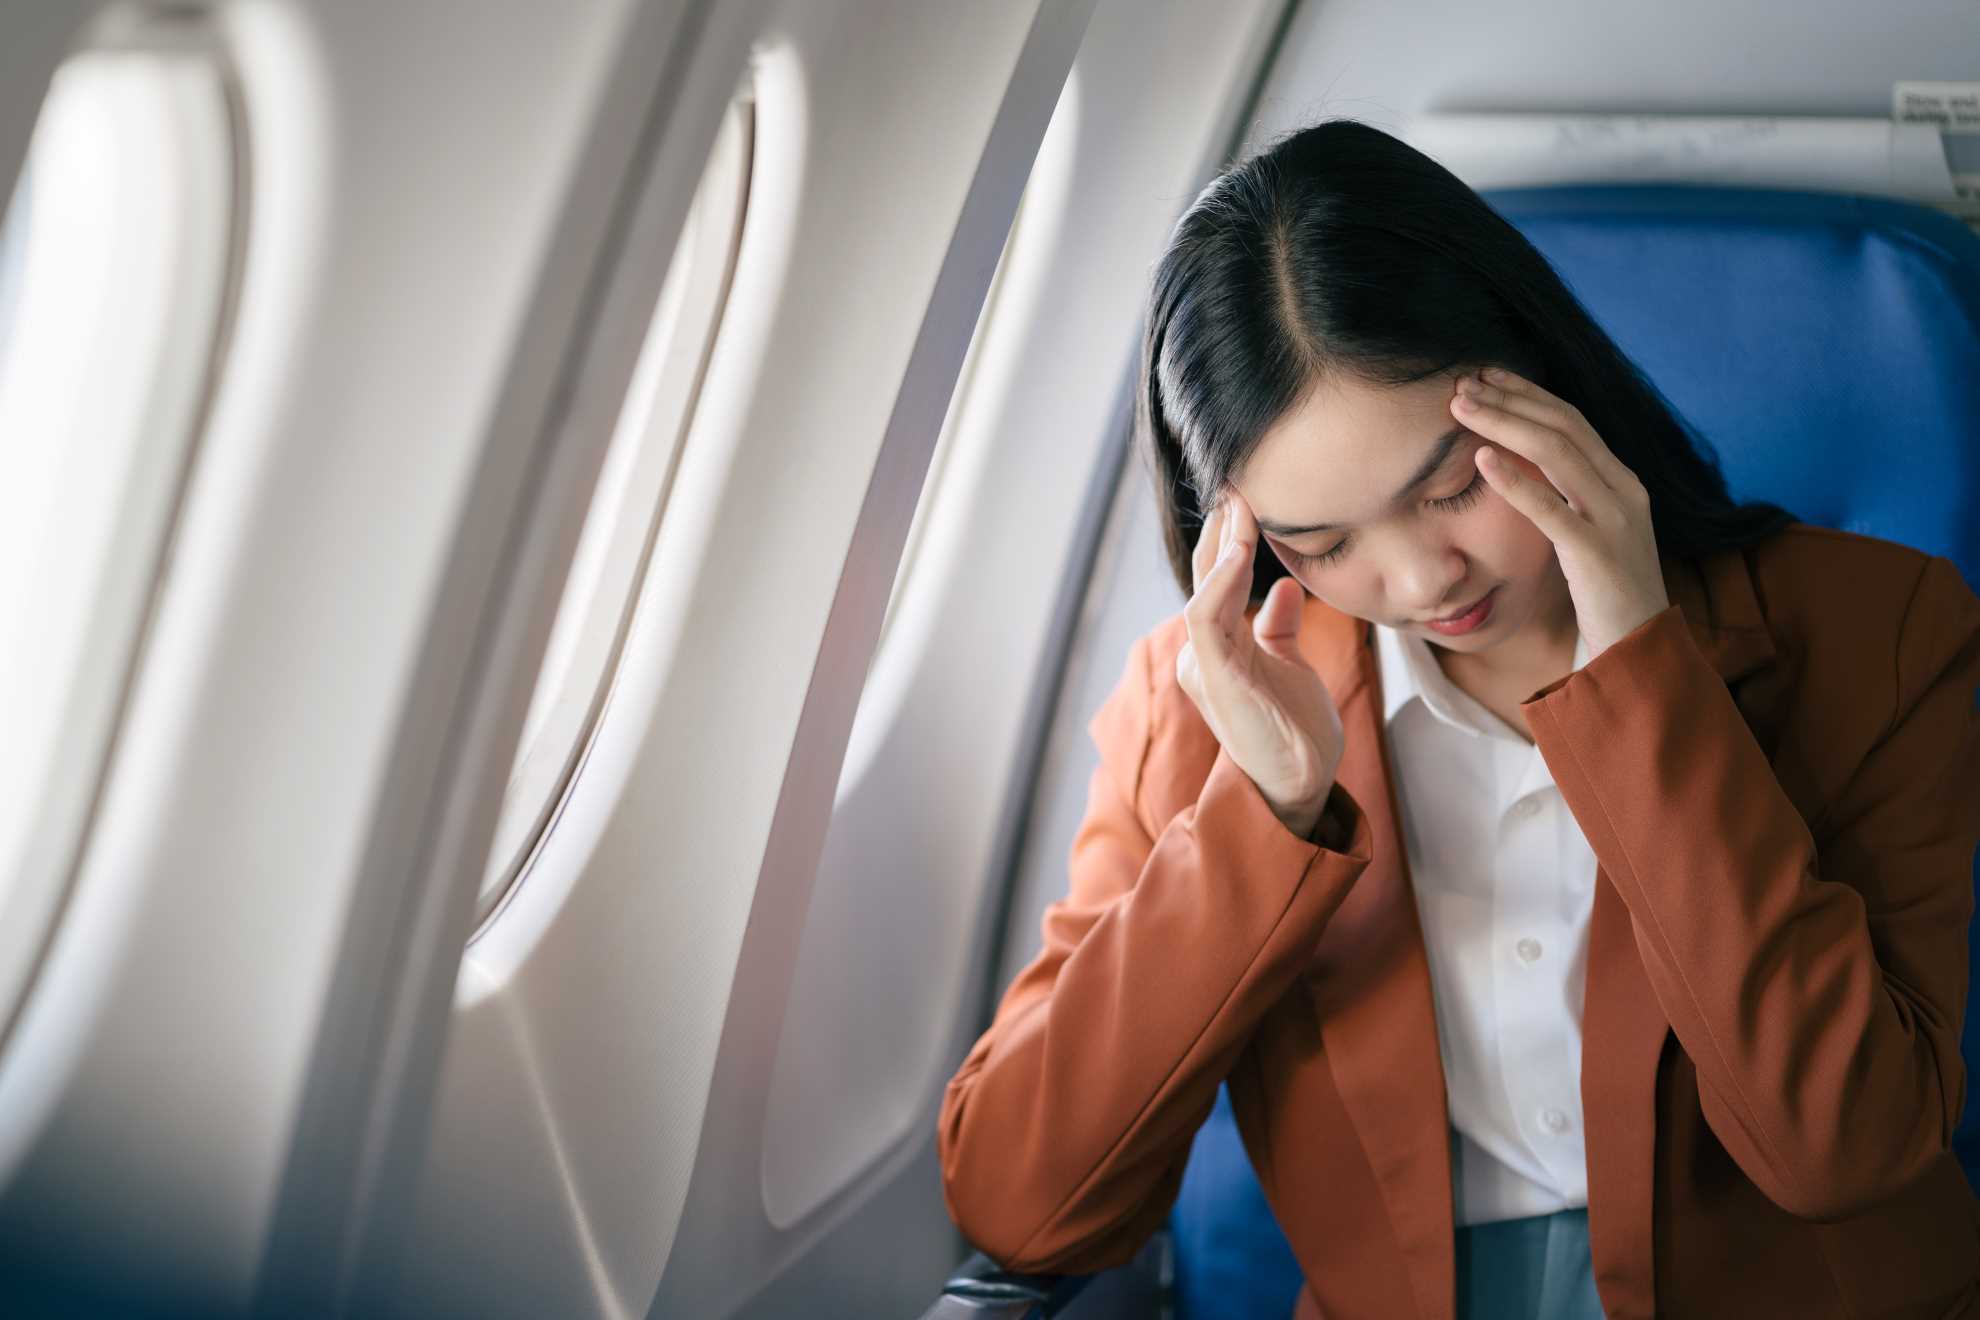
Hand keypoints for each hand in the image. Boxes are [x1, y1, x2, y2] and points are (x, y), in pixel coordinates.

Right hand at [1175, 490, 1344, 837]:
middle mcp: (1200, 653)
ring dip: (1223, 545)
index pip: (1217, 580)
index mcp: (1215, 648)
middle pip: (1207, 576)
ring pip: (1205, 590)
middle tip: (1240, 484)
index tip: (1249, 497)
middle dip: (1222, 528)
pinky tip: (1241, 553)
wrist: (1298, 787)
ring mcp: (1204, 666)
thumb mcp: (1288, 665)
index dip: (1229, 537)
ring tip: (1241, 507)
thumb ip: (1278, 627)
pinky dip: (1221, 584)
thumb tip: (1288, 587)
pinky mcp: (1218, 679)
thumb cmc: (1292, 732)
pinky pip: (1209, 621)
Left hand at [1452, 367, 1670, 658]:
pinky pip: (1552, 510)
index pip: (1573, 421)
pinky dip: (1515, 481)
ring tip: (1462, 408)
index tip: (1486, 376)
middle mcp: (1624, 491)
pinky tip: (1482, 460)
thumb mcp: (1588, 533)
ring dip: (1505, 424)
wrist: (1638, 650)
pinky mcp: (1597, 555)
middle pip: (1564, 427)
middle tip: (1463, 381)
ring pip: (1558, 455)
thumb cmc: (1604, 594)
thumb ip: (1567, 497)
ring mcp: (1615, 520)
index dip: (1528, 394)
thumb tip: (1518, 463)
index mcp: (1622, 481)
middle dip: (1511, 399)